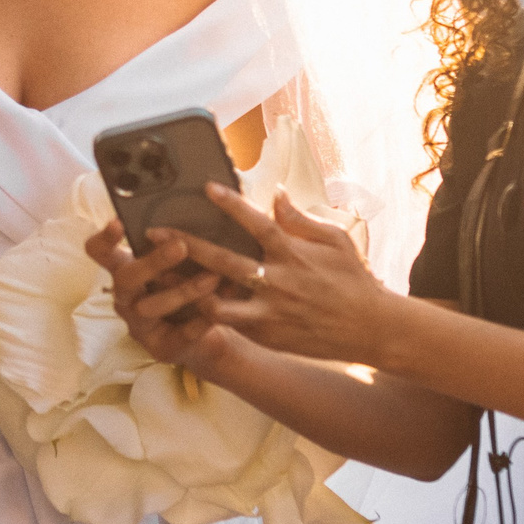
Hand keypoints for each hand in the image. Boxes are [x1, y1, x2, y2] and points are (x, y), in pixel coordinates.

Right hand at [81, 219, 256, 387]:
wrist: (212, 331)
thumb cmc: (193, 282)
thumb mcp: (185, 258)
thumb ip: (184, 233)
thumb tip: (204, 191)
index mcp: (126, 269)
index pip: (100, 252)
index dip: (104, 239)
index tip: (118, 221)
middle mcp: (126, 297)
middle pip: (125, 278)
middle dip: (152, 262)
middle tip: (180, 245)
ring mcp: (140, 325)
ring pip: (151, 307)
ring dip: (183, 291)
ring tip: (212, 278)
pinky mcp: (161, 349)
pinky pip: (178, 335)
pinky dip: (199, 321)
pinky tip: (216, 310)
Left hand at [173, 185, 402, 365]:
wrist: (370, 329)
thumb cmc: (351, 279)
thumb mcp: (334, 240)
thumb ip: (300, 219)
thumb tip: (276, 194)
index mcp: (293, 252)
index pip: (256, 222)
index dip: (230, 203)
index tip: (206, 187)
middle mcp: (277, 280)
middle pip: (222, 260)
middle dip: (185, 245)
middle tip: (153, 233)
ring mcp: (269, 312)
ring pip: (216, 301)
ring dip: (186, 289)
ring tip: (158, 276)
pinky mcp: (266, 335)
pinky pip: (228, 324)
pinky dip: (205, 314)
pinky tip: (180, 304)